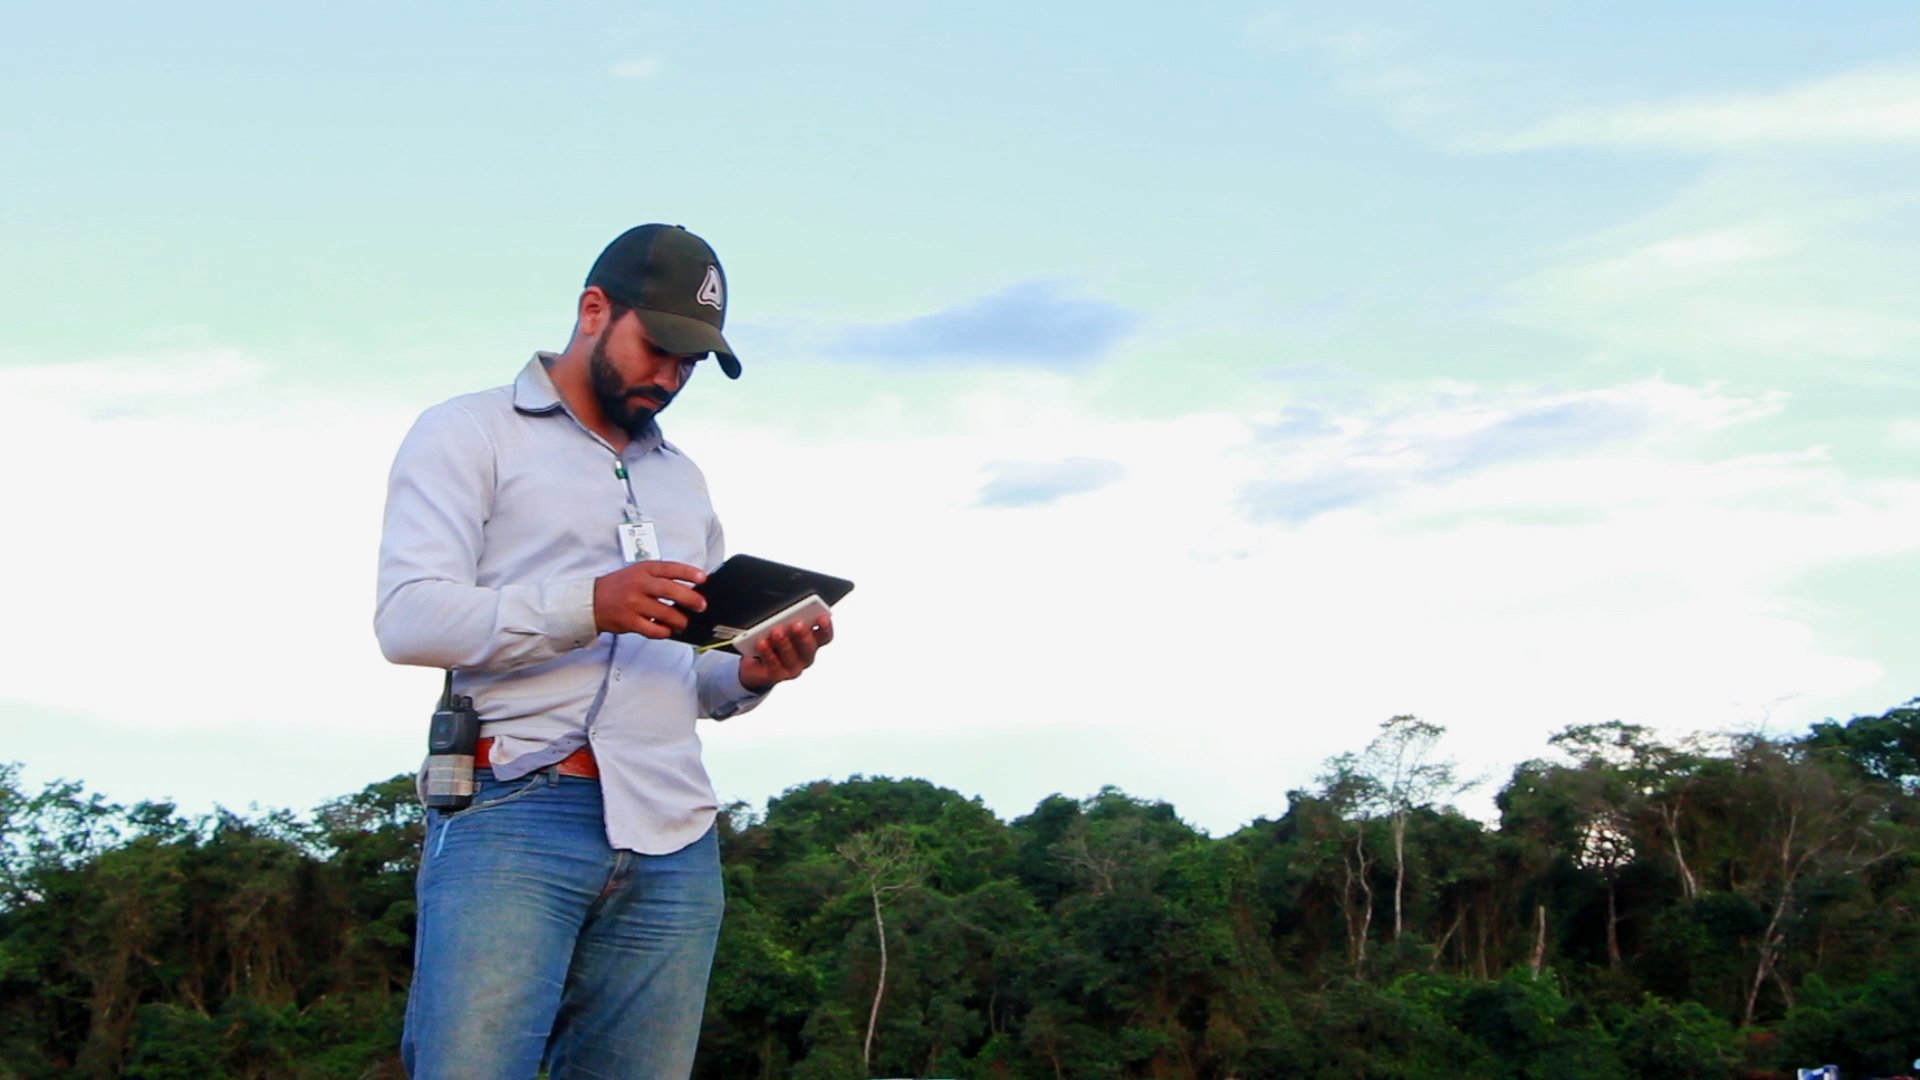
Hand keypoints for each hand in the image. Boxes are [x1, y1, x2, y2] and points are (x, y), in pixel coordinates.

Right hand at [593, 561, 707, 638]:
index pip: (670, 568)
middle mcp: (638, 585)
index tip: (704, 578)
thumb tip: (688, 588)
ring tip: (683, 623)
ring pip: (665, 613)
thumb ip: (658, 578)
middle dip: (691, 599)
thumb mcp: (636, 573)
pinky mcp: (629, 621)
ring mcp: (633, 603)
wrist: (590, 601)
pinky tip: (667, 630)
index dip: (689, 573)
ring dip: (679, 620)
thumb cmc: (618, 587)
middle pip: (671, 591)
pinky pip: (653, 630)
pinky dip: (664, 632)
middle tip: (701, 606)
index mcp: (643, 570)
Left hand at [739, 612, 833, 692]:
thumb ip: (788, 620)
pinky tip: (762, 643)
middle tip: (796, 625)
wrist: (754, 662)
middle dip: (803, 636)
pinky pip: (773, 664)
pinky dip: (767, 653)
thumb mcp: (782, 626)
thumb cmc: (772, 638)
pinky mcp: (777, 675)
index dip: (826, 628)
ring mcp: (792, 668)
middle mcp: (805, 656)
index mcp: (812, 641)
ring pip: (791, 657)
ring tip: (776, 632)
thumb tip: (786, 614)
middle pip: (809, 648)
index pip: (825, 636)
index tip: (822, 617)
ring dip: (784, 644)